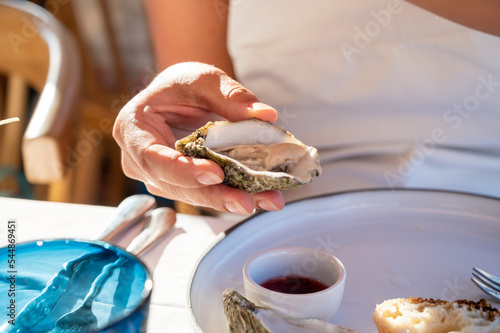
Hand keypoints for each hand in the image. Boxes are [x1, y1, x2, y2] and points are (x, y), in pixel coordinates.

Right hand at [113, 62, 284, 213]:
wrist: (182, 96)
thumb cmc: (183, 85)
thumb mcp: (203, 79)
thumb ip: (230, 96)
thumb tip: (266, 115)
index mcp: (133, 129)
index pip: (153, 157)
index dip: (183, 170)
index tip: (215, 173)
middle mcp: (141, 160)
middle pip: (175, 185)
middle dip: (214, 195)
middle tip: (247, 201)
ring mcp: (161, 176)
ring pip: (194, 195)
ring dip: (230, 199)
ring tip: (268, 199)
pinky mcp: (183, 184)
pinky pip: (207, 192)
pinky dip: (235, 193)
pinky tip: (263, 196)